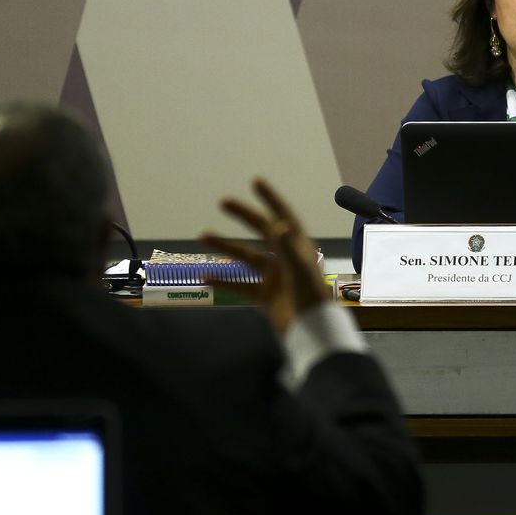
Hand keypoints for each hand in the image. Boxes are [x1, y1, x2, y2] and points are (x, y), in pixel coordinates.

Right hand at [200, 178, 326, 333]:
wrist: (311, 333)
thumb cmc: (312, 301)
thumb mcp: (300, 272)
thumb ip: (288, 249)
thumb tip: (277, 225)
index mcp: (299, 247)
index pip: (284, 216)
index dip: (271, 198)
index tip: (255, 181)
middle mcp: (286, 257)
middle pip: (263, 230)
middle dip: (244, 215)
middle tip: (222, 201)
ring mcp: (275, 276)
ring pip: (246, 256)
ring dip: (226, 247)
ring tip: (202, 236)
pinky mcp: (266, 295)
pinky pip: (241, 284)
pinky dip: (224, 280)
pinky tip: (205, 277)